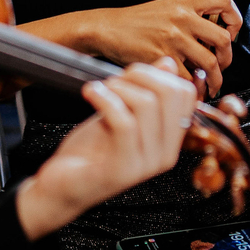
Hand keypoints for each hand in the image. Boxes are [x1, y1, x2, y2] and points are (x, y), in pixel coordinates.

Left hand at [15, 60, 195, 238]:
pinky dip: (105, 99)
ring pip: (148, 104)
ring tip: (100, 90)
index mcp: (170, 140)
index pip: (186, 94)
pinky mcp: (122, 169)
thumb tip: (168, 64)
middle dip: (141, 75)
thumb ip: (147, 91)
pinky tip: (91, 93)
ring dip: (119, 87)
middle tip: (116, 80)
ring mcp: (145, 164)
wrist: (63, 185)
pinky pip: (124, 122)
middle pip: (172, 94)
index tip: (133, 75)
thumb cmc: (92, 151)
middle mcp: (165, 154)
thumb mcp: (123, 113)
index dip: (159, 74)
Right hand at [88, 0, 242, 98]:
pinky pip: (188, 77)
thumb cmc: (138, 20)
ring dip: (215, 78)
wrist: (110, 28)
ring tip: (212, 84)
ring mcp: (173, 38)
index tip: (231, 33)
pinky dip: (194, 87)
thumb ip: (192, 14)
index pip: (225, 2)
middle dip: (228, 58)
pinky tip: (192, 89)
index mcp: (186, 2)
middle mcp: (183, 18)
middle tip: (222, 66)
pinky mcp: (162, 56)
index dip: (235, 19)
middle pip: (223, 38)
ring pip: (210, 62)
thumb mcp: (168, 6)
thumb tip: (217, 33)